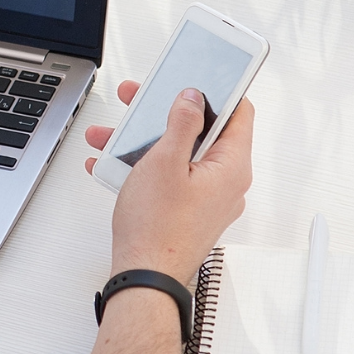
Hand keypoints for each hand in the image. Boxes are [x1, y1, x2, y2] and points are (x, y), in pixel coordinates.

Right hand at [85, 82, 253, 284]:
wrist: (144, 279)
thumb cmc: (157, 230)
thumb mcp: (164, 161)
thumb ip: (181, 121)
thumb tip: (192, 97)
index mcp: (232, 166)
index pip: (239, 112)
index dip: (218, 89)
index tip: (197, 75)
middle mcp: (227, 182)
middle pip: (203, 130)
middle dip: (166, 113)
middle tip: (141, 99)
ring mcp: (209, 198)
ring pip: (181, 153)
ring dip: (147, 140)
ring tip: (113, 135)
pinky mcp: (190, 211)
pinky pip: (172, 176)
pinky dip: (146, 166)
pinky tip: (115, 164)